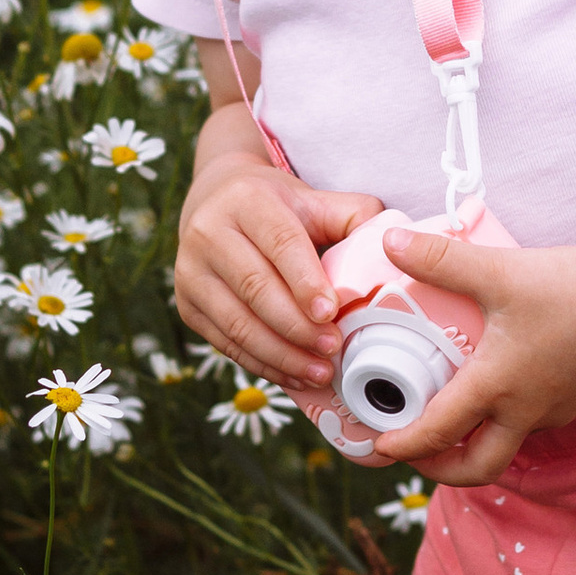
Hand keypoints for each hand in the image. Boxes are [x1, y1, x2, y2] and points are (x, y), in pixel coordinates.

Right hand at [174, 137, 382, 395]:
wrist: (217, 203)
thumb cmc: (280, 208)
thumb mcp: (315, 200)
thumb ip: (354, 217)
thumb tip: (389, 249)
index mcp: (246, 200)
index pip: (280, 243)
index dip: (305, 281)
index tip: (332, 312)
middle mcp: (208, 232)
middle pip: (256, 288)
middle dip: (298, 326)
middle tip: (334, 349)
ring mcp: (189, 271)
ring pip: (237, 322)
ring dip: (282, 354)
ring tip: (319, 372)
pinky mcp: (186, 304)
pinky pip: (225, 342)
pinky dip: (262, 364)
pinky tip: (294, 374)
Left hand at [374, 225, 575, 486]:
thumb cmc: (568, 284)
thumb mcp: (494, 270)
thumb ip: (438, 258)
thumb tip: (389, 243)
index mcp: (496, 386)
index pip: (438, 433)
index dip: (403, 446)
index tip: (378, 446)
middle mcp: (525, 410)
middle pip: (477, 468)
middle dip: (440, 470)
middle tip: (414, 453)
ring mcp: (555, 409)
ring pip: (507, 445)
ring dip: (475, 444)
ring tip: (451, 418)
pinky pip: (533, 424)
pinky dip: (506, 421)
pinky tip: (500, 390)